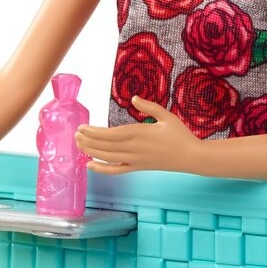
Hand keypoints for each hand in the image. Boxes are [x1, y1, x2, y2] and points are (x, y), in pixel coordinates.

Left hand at [75, 98, 202, 174]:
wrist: (191, 157)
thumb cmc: (180, 134)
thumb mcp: (166, 116)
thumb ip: (149, 106)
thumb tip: (134, 97)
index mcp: (139, 133)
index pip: (110, 134)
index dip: (94, 132)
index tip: (82, 127)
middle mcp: (134, 148)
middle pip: (104, 146)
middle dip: (88, 141)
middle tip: (75, 134)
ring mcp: (134, 160)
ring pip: (107, 157)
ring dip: (90, 151)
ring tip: (78, 145)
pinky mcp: (137, 168)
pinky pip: (116, 170)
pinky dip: (101, 169)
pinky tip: (89, 165)